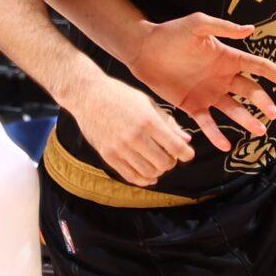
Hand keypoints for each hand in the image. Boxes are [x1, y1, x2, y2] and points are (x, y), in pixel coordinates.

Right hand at [70, 74, 193, 186]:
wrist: (88, 95)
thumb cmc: (120, 96)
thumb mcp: (147, 103)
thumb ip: (168, 123)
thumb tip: (187, 140)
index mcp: (148, 120)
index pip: (176, 147)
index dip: (186, 154)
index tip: (187, 154)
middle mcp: (135, 136)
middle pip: (164, 163)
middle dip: (171, 161)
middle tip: (170, 155)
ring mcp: (120, 148)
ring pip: (149, 173)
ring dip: (158, 171)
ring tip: (157, 162)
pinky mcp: (108, 155)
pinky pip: (131, 176)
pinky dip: (143, 179)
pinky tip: (148, 175)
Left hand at [128, 13, 275, 152]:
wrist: (144, 50)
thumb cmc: (171, 33)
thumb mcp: (198, 25)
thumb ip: (223, 28)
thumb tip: (251, 30)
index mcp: (227, 58)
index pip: (257, 66)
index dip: (274, 74)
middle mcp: (222, 78)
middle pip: (250, 91)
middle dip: (263, 102)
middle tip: (273, 113)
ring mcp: (209, 93)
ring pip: (234, 110)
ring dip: (247, 120)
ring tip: (259, 131)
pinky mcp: (193, 106)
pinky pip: (208, 123)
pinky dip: (217, 135)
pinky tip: (226, 145)